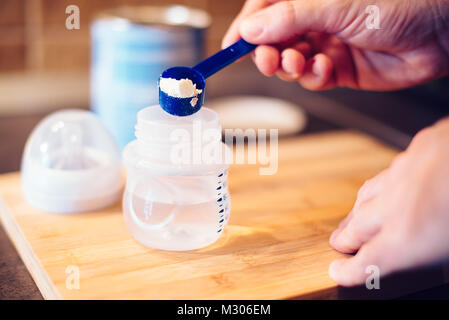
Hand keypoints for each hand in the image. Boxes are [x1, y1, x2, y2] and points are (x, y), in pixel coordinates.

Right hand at [223, 0, 448, 89]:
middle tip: (266, 60)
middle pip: (275, 38)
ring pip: (291, 61)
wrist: (440, 33)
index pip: (267, 9)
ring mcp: (327, 44)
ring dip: (290, 65)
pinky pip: (314, 77)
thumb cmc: (397, 2)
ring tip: (297, 63)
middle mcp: (317, 19)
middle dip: (267, 51)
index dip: (247, 26)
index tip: (232, 45)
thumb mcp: (336, 5)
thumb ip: (290, 18)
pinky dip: (314, 76)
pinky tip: (325, 68)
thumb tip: (250, 29)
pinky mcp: (340, 68)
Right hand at [329, 117, 448, 285]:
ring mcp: (404, 172)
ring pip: (367, 194)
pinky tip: (394, 185)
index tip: (339, 271)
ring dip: (358, 211)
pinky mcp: (419, 147)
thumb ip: (435, 253)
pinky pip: (393, 169)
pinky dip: (386, 184)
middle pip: (356, 227)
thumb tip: (431, 254)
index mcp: (408, 239)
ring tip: (356, 217)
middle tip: (340, 244)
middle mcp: (396, 205)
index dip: (348, 270)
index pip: (365, 262)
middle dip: (345, 239)